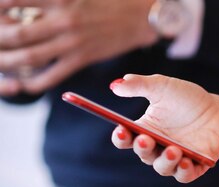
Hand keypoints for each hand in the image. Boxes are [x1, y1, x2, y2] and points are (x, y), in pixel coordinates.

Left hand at [0, 0, 157, 95]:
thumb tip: (22, 0)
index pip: (12, 1)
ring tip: (0, 62)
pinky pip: (52, 75)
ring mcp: (73, 42)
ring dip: (8, 62)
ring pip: (30, 57)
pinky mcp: (82, 58)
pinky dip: (34, 83)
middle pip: (16, 34)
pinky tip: (24, 83)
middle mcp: (63, 20)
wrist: (142, 15)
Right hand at [110, 74, 218, 182]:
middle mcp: (157, 147)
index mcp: (145, 130)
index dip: (121, 136)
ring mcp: (176, 158)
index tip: (122, 128)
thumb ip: (139, 85)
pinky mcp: (195, 166)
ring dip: (166, 160)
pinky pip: (185, 175)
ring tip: (173, 149)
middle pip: (144, 154)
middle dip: (143, 147)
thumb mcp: (163, 87)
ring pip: (163, 167)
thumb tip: (115, 85)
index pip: (126, 139)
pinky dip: (183, 171)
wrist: (218, 112)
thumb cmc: (188, 100)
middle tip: (146, 139)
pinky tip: (185, 161)